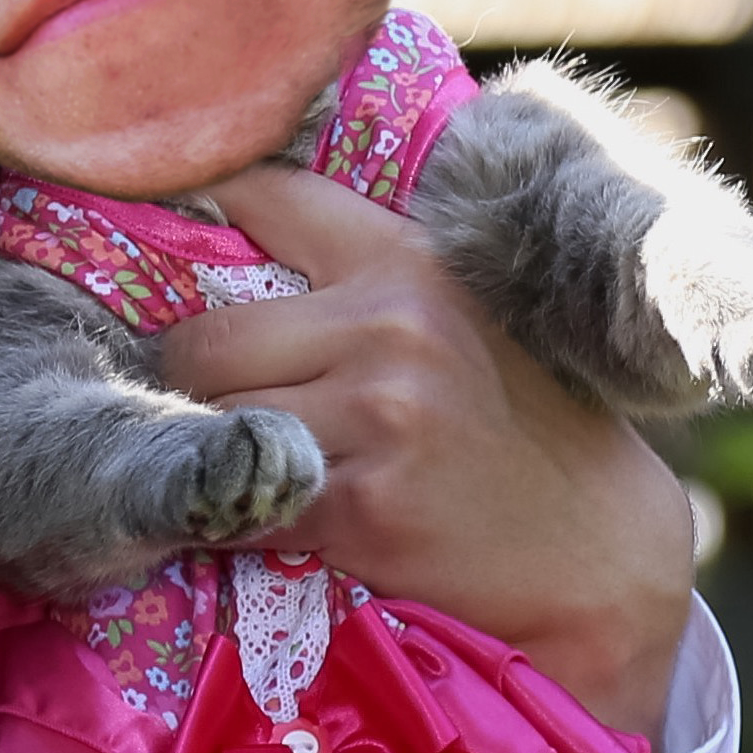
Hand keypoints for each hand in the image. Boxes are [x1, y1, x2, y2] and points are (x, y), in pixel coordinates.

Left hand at [154, 163, 694, 739]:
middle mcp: (392, 328)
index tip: (152, 224)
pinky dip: (224, 513)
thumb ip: (364, 271)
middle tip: (184, 400)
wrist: (600, 556)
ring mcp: (379, 418)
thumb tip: (223, 219)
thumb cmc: (522, 425)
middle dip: (182, 373)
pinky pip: (242, 497)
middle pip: (205, 335)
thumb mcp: (462, 313)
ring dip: (202, 445)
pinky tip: (238, 514)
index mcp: (411, 261)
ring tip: (216, 456)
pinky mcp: (364, 507)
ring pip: (214, 418)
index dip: (197, 204)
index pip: (266, 196)